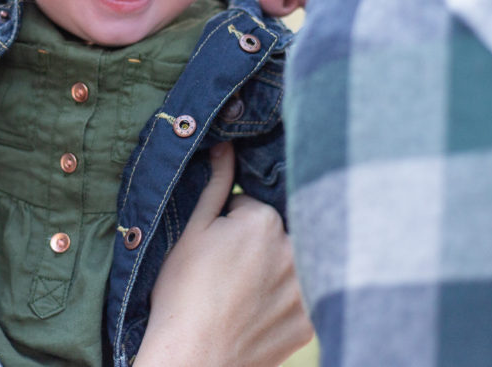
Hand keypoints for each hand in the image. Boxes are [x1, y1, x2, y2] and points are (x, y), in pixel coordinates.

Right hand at [134, 142, 313, 365]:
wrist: (192, 357)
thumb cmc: (182, 294)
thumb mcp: (191, 231)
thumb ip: (215, 184)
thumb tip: (226, 146)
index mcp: (264, 221)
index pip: (253, 208)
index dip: (231, 224)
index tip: (216, 247)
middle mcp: (295, 250)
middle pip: (279, 232)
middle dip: (259, 243)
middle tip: (230, 271)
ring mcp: (306, 290)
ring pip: (292, 263)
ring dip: (275, 270)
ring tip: (242, 292)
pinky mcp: (309, 323)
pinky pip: (302, 298)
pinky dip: (283, 302)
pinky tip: (257, 313)